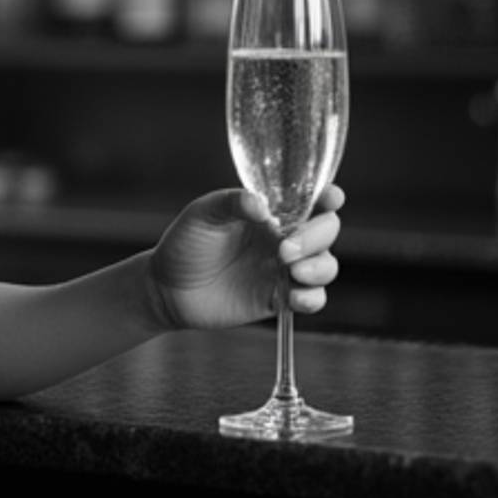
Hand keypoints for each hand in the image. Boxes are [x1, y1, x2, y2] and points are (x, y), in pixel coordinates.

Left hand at [147, 185, 344, 333]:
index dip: (328, 198)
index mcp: (272, 212)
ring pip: (326, 266)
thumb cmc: (186, 244)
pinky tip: (295, 297)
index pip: (312, 200)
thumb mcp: (202, 215)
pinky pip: (311, 299)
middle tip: (285, 248)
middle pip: (326, 232)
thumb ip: (231, 203)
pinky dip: (312, 298)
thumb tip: (261, 205)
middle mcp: (285, 238)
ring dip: (319, 267)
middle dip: (317, 237)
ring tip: (293, 270)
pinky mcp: (279, 299)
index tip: (330, 198)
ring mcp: (285, 270)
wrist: (166, 288)